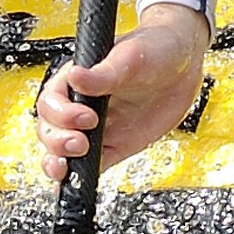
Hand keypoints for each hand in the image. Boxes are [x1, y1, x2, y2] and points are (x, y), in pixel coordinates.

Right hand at [35, 3, 212, 181]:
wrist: (184, 64)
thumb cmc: (153, 48)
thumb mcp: (131, 56)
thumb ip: (104, 74)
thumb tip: (76, 77)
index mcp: (76, 81)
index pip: (51, 101)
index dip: (61, 114)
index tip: (86, 117)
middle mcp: (80, 106)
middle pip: (50, 130)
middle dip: (57, 141)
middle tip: (80, 143)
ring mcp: (95, 129)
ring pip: (62, 152)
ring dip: (59, 162)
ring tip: (68, 168)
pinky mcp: (113, 146)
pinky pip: (90, 166)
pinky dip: (80, 178)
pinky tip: (77, 185)